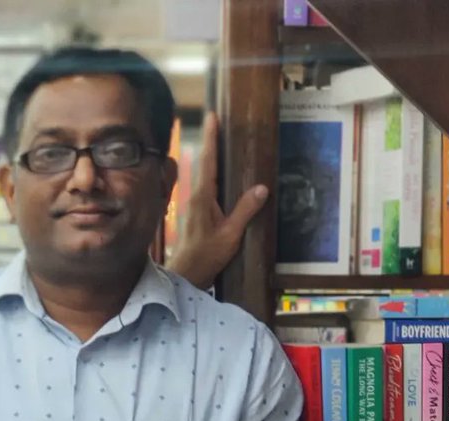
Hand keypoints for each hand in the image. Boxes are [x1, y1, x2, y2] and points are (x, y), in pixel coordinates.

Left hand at [169, 112, 269, 291]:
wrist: (186, 276)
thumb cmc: (207, 256)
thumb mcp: (231, 234)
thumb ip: (245, 210)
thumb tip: (262, 187)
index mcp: (203, 197)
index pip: (208, 161)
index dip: (211, 138)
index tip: (212, 116)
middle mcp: (195, 197)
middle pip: (204, 164)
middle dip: (211, 142)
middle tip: (218, 121)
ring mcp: (194, 206)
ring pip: (204, 176)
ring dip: (211, 159)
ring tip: (222, 142)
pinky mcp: (195, 215)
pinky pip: (205, 188)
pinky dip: (212, 176)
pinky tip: (221, 177)